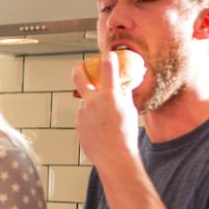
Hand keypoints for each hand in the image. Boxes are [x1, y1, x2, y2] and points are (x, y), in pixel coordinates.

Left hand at [71, 51, 140, 172]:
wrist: (114, 156)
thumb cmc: (126, 134)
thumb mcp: (130, 110)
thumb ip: (125, 94)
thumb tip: (126, 83)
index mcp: (109, 95)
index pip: (107, 67)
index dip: (108, 57)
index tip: (107, 53)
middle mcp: (92, 101)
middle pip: (79, 76)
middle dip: (79, 67)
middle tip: (80, 65)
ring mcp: (82, 113)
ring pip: (85, 101)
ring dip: (93, 103)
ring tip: (106, 119)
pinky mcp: (77, 124)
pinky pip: (84, 115)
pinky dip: (91, 117)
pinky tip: (101, 128)